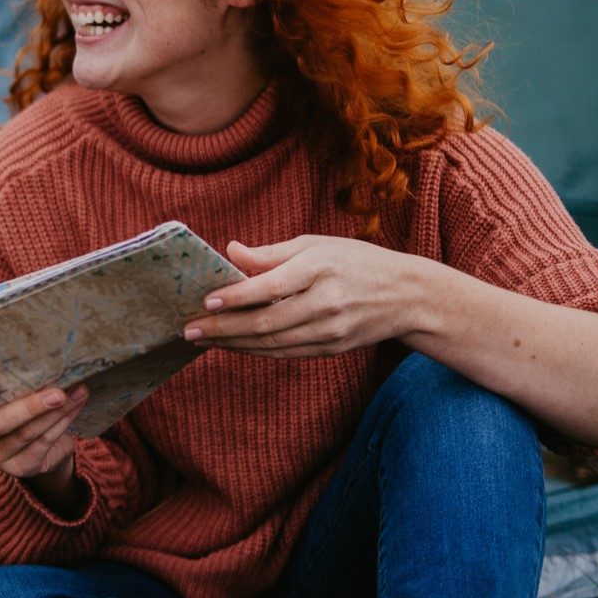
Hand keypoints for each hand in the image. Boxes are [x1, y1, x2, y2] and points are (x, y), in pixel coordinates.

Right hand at [0, 377, 87, 506]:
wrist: (37, 443)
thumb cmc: (17, 403)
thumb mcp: (9, 389)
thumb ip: (13, 376)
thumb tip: (43, 353)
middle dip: (29, 407)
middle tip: (57, 392)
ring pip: (24, 434)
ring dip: (54, 413)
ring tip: (75, 393)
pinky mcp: (18, 468)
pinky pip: (41, 444)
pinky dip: (62, 423)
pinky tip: (75, 407)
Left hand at [183, 236, 440, 357]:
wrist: (408, 296)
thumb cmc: (355, 261)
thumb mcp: (316, 244)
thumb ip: (271, 252)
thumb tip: (230, 251)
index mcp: (320, 268)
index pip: (269, 287)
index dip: (235, 297)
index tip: (205, 301)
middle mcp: (326, 303)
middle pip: (266, 323)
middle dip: (222, 329)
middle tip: (188, 330)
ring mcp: (330, 331)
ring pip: (272, 344)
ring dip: (232, 344)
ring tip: (202, 339)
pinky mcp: (331, 349)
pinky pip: (285, 353)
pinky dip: (254, 351)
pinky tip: (231, 345)